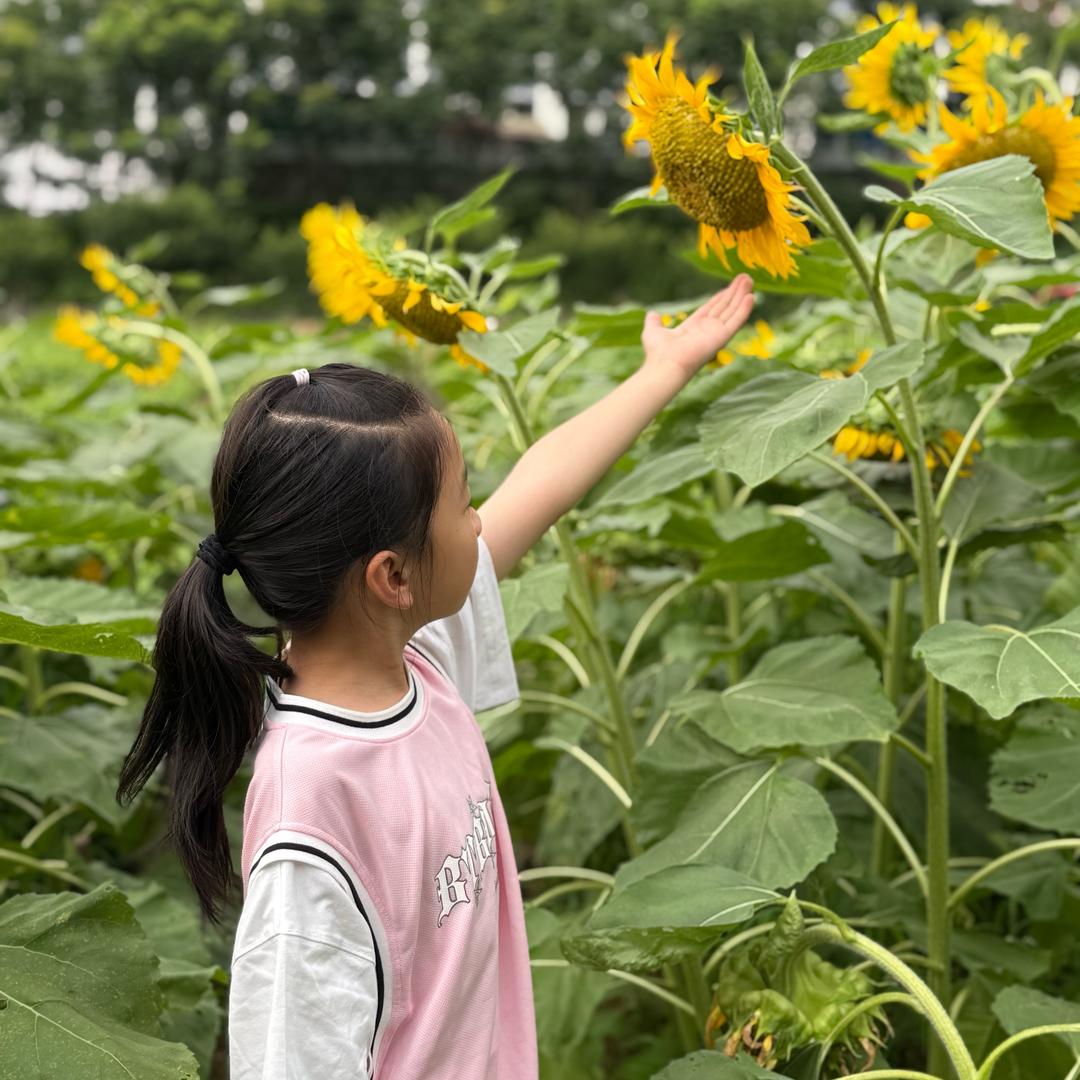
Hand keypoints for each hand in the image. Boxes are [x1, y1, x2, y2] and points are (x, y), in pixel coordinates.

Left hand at [640, 274, 754, 381]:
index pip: (711, 309)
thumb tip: (652, 315)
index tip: (730, 286)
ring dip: (742, 295)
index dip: (720, 297)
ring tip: (749, 280)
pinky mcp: (722, 337)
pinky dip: (744, 309)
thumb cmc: (658, 353)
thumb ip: (654, 322)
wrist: (665, 365)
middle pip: (724, 307)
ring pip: (732, 311)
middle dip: (735, 292)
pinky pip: (736, 321)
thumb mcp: (653, 331)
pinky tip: (751, 297)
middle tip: (745, 277)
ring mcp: (716, 334)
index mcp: (693, 328)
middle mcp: (707, 330)